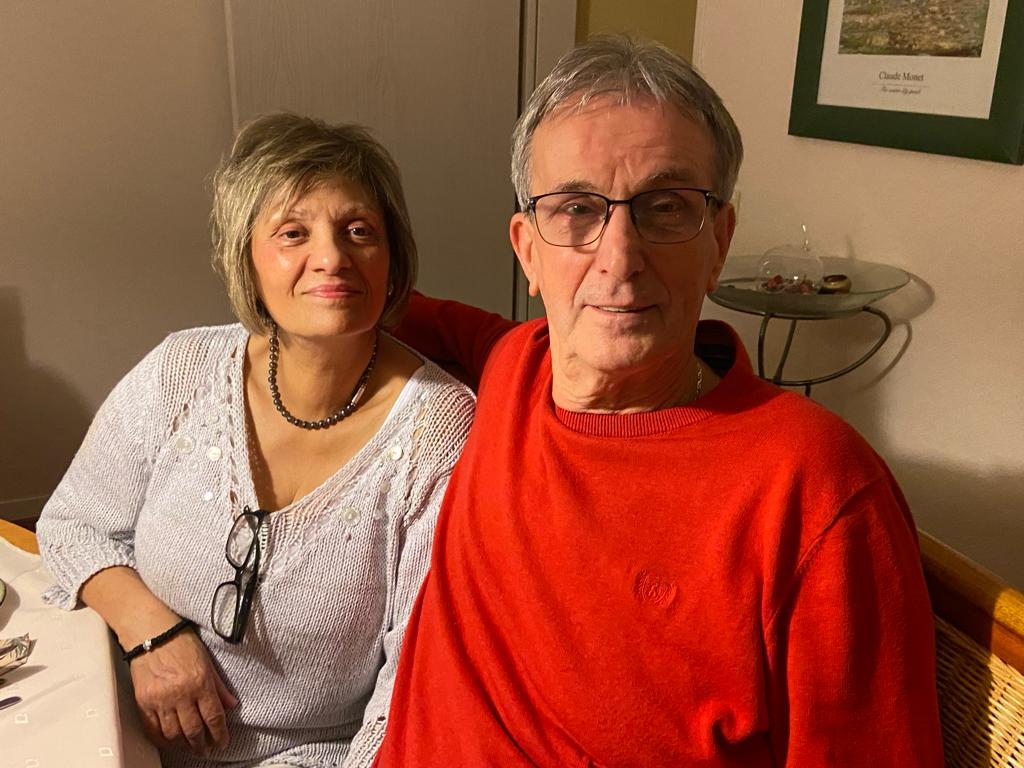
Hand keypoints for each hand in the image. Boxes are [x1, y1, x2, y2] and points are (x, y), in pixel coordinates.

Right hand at [129, 627, 238, 754]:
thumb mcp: (208, 661)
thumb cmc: (181, 642)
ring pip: (174, 734)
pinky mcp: (143, 702)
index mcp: (200, 682)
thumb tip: (231, 705)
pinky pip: (153, 729)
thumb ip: (220, 686)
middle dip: (202, 744)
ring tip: (191, 746)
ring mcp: (160, 700)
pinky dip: (163, 740)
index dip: (220, 735)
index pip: (214, 717)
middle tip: (207, 749)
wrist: (152, 633)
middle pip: (194, 730)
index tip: (222, 743)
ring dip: (184, 744)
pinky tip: (171, 741)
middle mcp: (180, 694)